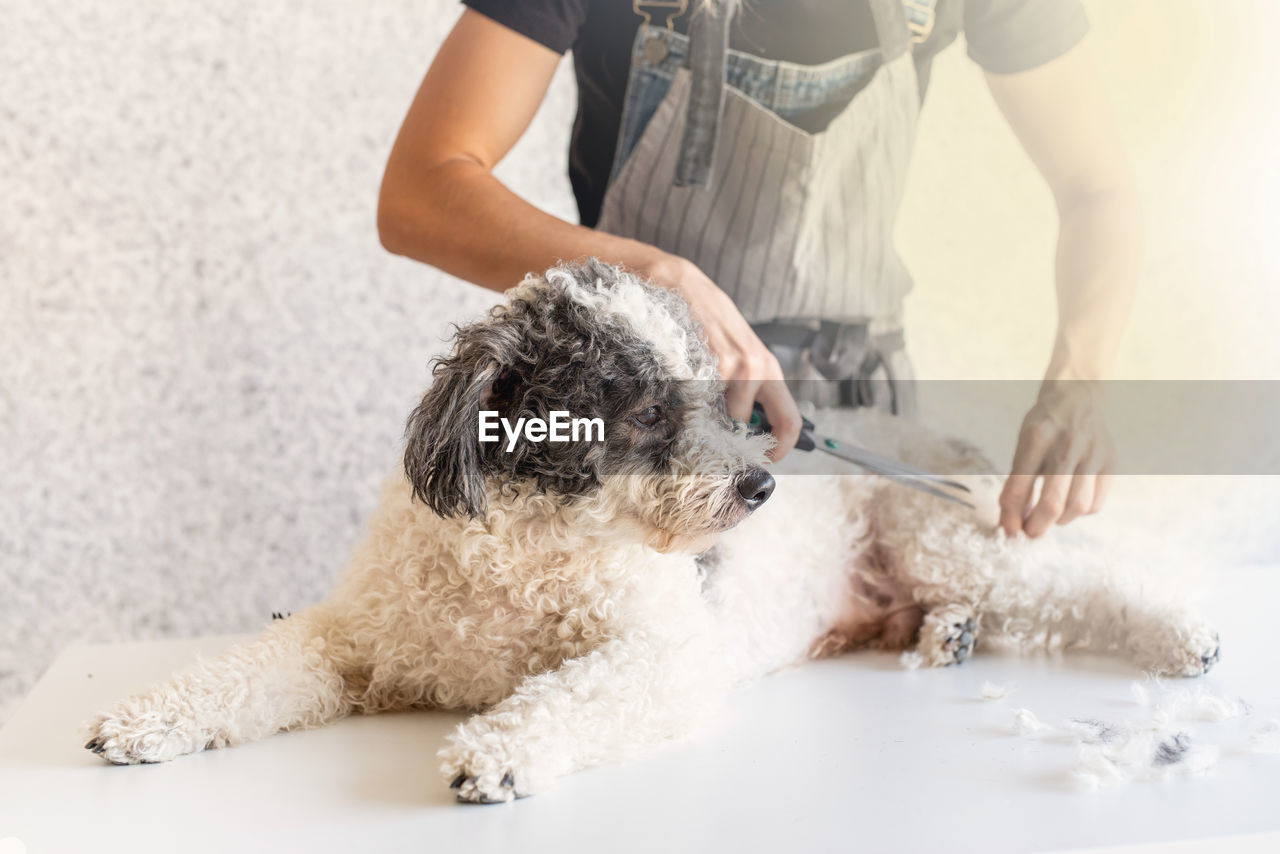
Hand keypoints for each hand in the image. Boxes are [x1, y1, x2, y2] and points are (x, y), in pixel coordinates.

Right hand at [645, 254, 801, 460]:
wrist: (683, 285)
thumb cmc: (710, 322)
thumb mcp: (740, 354)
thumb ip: (749, 388)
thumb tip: (749, 431)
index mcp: (769, 369)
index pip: (790, 422)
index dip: (780, 449)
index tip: (764, 459)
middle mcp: (757, 369)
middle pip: (748, 428)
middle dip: (729, 437)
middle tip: (713, 435)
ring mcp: (732, 368)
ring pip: (720, 419)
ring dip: (704, 417)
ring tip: (690, 395)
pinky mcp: (707, 364)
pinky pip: (699, 404)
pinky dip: (687, 402)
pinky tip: (680, 379)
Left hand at [999, 381, 1114, 537]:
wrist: (1078, 396)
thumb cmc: (1044, 427)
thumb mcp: (1023, 446)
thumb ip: (1017, 484)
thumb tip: (1011, 525)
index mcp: (1037, 437)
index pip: (1020, 485)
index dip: (1012, 515)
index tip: (1009, 532)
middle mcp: (1067, 445)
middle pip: (1053, 502)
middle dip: (1038, 526)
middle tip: (1029, 532)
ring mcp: (1093, 453)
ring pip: (1078, 506)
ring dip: (1060, 521)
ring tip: (1049, 516)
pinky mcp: (1111, 462)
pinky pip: (1096, 503)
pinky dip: (1080, 512)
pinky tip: (1069, 504)